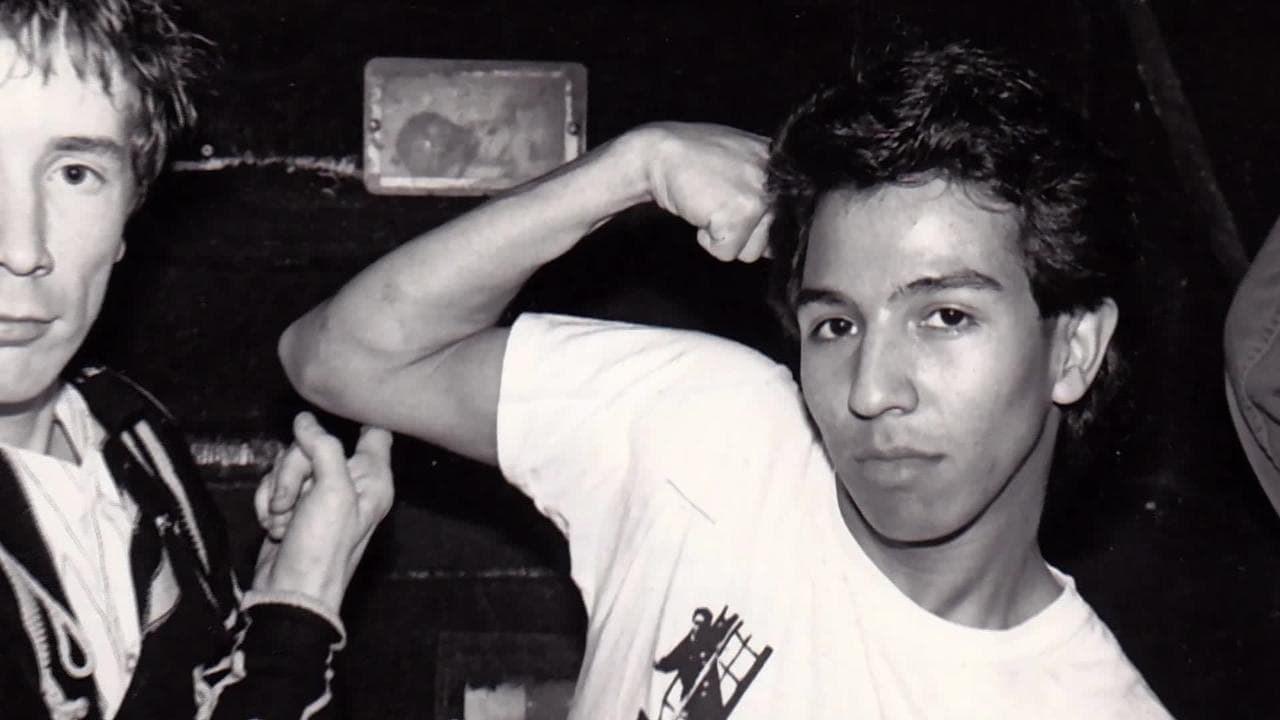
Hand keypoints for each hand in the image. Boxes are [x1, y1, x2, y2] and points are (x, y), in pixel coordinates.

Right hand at [251, 412, 394, 613]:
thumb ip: (323, 448)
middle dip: (294, 470)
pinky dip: (268, 503)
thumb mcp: (332, 492)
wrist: (290, 593)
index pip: (375, 431)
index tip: (329, 418)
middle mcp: (351, 484)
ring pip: (291, 463)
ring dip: (279, 490)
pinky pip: (276, 484)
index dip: (354, 420)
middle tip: (293, 501)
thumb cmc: (322, 549)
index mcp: (374, 479)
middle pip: (317, 444)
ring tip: (284, 521)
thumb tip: (305, 421)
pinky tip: (274, 526)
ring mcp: (321, 496)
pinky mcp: (295, 506)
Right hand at [638, 122, 772, 262]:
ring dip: (726, 237)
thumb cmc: (697, 161)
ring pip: (751, 252)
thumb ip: (765, 196)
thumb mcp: (742, 167)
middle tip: (720, 202)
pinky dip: (707, 240)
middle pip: (770, 243)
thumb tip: (774, 245)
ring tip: (712, 205)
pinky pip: (727, 252)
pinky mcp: (741, 213)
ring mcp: (762, 196)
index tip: (739, 211)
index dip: (763, 227)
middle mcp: (780, 181)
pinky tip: (702, 210)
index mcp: (783, 167)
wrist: (661, 153)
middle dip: (742, 233)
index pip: (791, 221)